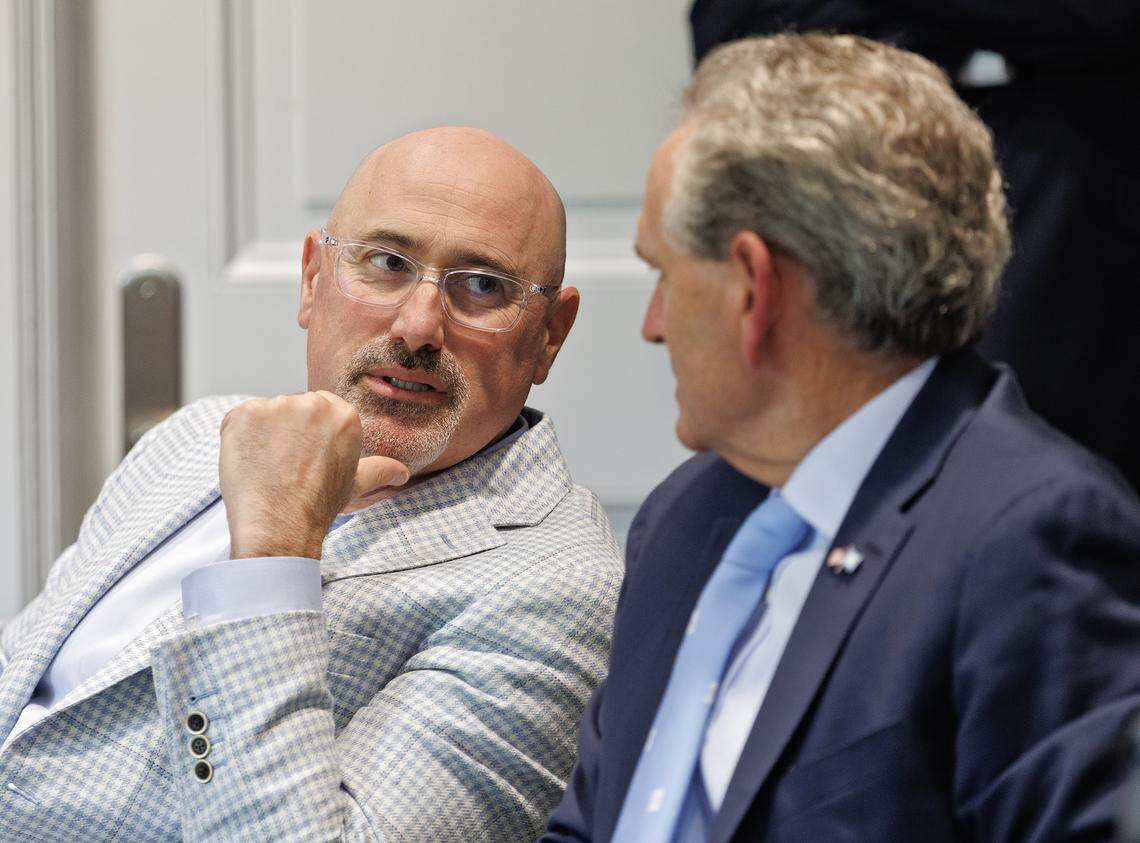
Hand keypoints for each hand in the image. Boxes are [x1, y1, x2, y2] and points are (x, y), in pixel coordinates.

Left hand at [219, 391, 408, 558]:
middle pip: (294, 407)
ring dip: (263, 435)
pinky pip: (239, 420)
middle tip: (285, 465)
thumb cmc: (318, 506)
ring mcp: (277, 406)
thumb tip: (403, 473)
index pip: (320, 409)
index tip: (304, 456)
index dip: (308, 434)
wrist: (280, 525)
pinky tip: (249, 463)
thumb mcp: (355, 484)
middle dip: (287, 431)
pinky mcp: (245, 414)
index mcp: (344, 415)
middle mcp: (313, 404)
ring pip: (266, 414)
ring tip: (268, 467)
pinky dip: (239, 439)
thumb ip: (380, 470)